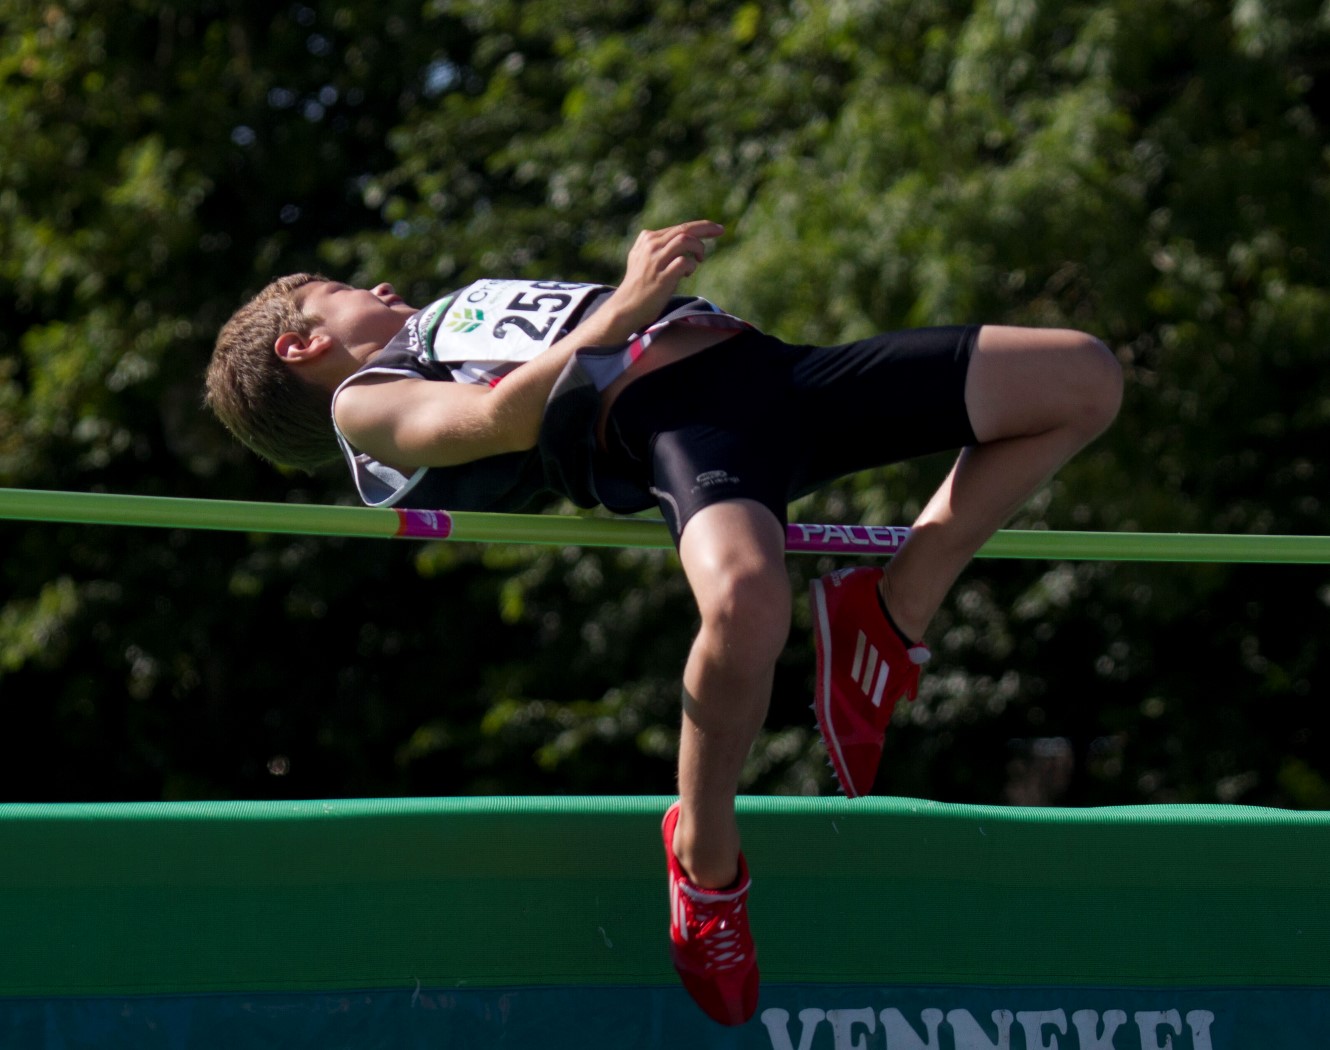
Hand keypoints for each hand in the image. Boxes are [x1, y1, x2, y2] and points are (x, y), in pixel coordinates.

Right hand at [605, 220, 724, 333]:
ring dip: (698, 248)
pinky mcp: (662, 277)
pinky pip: (684, 262)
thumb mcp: (640, 258)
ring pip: (685, 240)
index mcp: (647, 239)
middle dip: (706, 228)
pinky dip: (691, 266)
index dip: (699, 226)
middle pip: (684, 230)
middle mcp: (651, 246)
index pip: (679, 228)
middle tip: (721, 230)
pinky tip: (687, 273)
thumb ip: (655, 246)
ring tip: (700, 258)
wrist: (625, 307)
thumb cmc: (637, 285)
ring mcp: (656, 261)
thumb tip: (679, 240)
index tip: (714, 229)